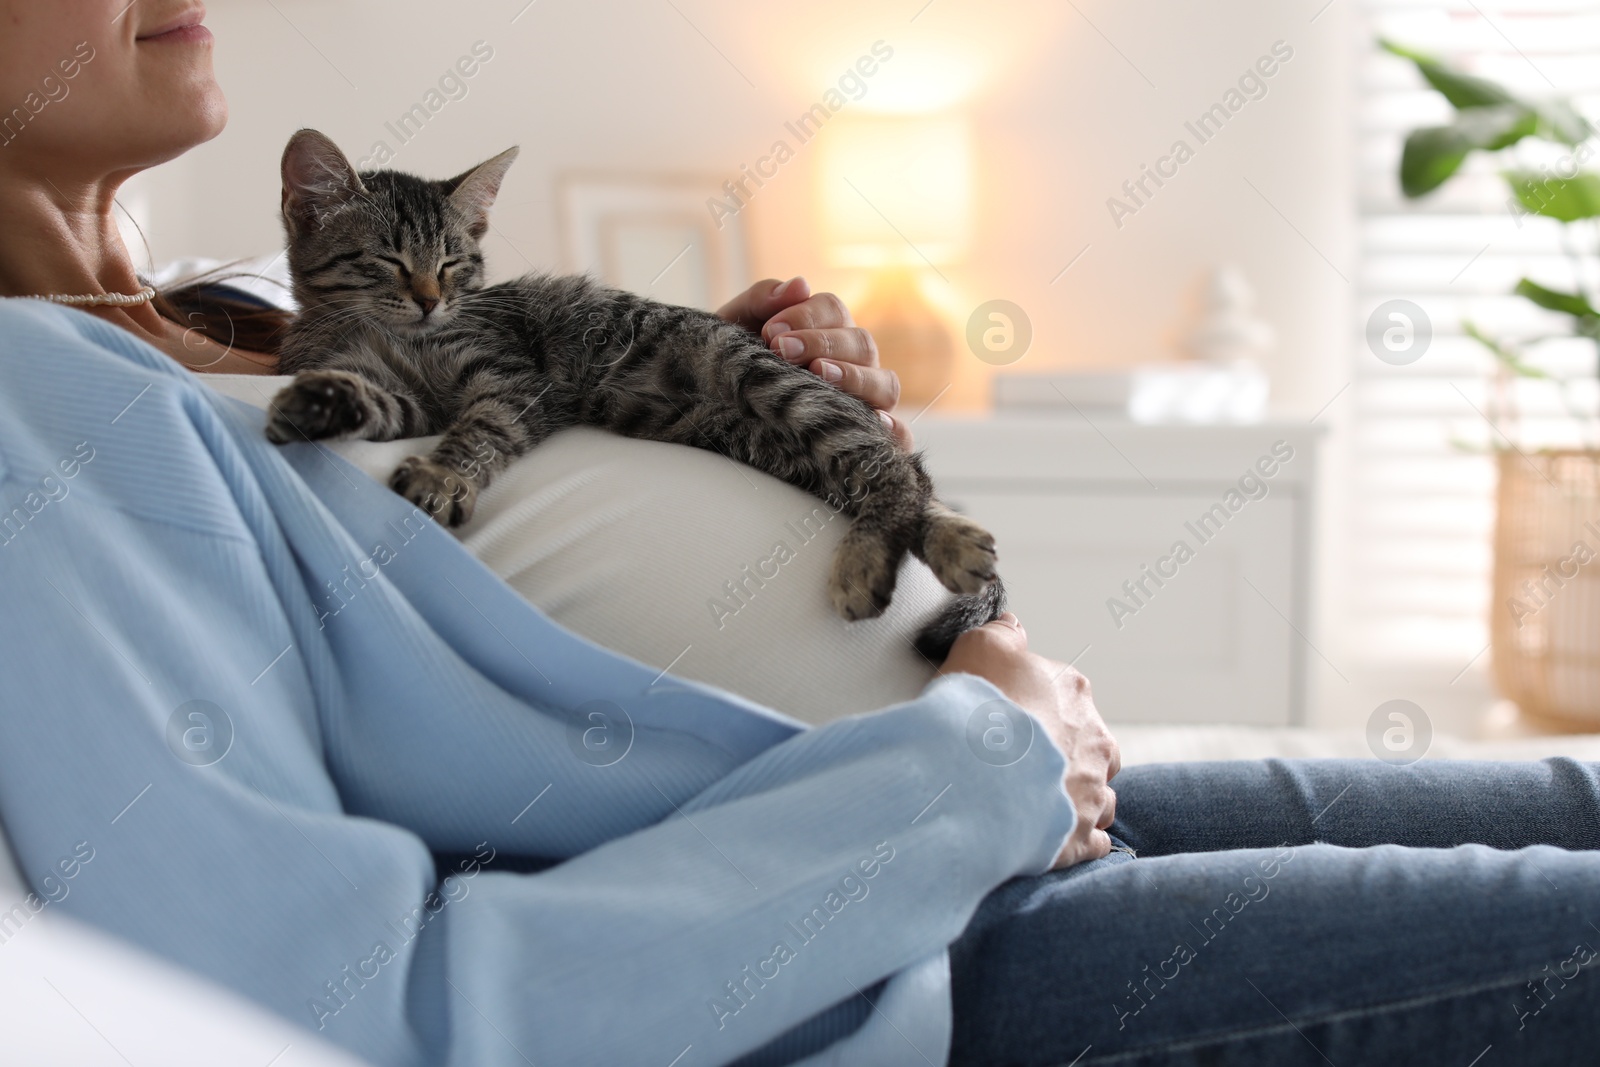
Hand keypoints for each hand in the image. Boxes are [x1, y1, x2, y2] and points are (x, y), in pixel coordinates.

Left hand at [716, 277, 912, 449]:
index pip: (834, 311)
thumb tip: (800, 285)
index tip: (771, 331)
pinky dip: (895, 428)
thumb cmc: (729, 364)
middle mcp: (852, 361)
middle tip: (781, 350)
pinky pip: (899, 435)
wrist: (712, 413)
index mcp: (826, 329)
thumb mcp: (735, 327)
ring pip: (884, 382)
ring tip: (820, 374)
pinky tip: (875, 422)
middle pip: (860, 342)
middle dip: (822, 342)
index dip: (807, 317)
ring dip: (855, 377)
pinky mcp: (865, 435)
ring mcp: (864, 399)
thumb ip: (761, 299)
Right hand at [939, 613, 1120, 868]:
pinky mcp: (1081, 837)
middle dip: (1063, 755)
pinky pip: (1089, 840)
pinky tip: (1046, 835)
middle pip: (1089, 747)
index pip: (1067, 695)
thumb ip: (1001, 634)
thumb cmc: (979, 712)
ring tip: (1034, 803)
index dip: (1036, 708)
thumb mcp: (980, 647)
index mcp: (1074, 694)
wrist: (978, 778)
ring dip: (1073, 798)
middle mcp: (1094, 741)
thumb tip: (1012, 626)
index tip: (1011, 719)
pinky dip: (1073, 838)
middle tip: (1021, 763)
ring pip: (1096, 795)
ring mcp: (1092, 792)